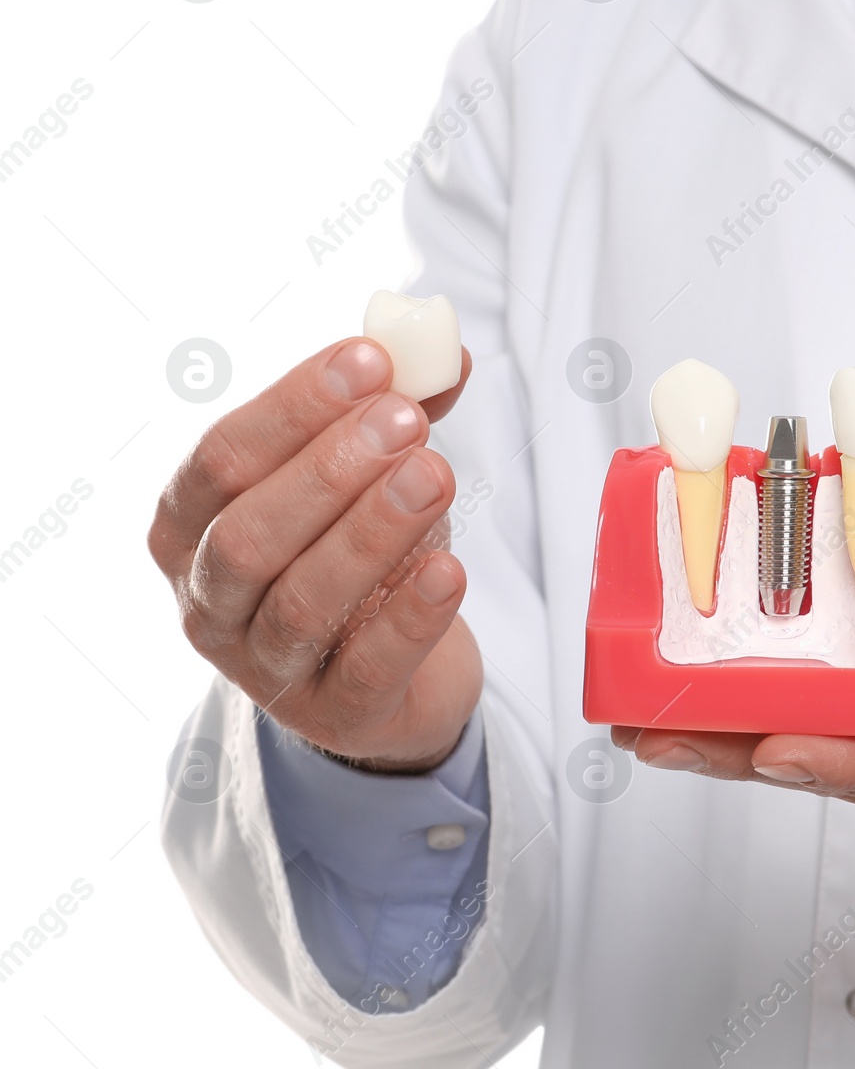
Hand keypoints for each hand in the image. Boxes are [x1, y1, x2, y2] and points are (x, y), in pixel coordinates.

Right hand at [149, 337, 481, 772]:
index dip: (295, 405)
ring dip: (371, 532)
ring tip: (435, 476)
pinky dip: (410, 617)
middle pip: (249, 534)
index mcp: (191, 526)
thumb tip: (445, 352)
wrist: (398, 682)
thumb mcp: (367, 480)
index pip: (223, 457)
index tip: (370, 359)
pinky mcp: (337, 716)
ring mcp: (264, 668)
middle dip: (329, 470)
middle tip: (404, 422)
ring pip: (302, 601)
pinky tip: (451, 570)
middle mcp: (209, 601)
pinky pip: (368, 667)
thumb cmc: (364, 563)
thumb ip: (398, 413)